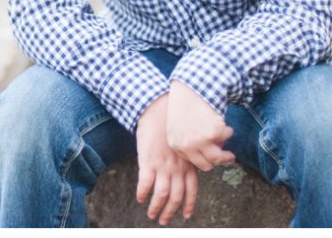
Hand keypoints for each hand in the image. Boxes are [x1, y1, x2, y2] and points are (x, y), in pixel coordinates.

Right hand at [135, 94, 198, 224]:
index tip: (185, 215)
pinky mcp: (148, 161)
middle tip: (163, 220)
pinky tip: (139, 198)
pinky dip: (143, 193)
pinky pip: (146, 183)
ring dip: (156, 207)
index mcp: (187, 163)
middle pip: (176, 196)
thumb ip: (187, 157)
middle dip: (170, 212)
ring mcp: (162, 165)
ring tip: (151, 214)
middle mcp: (177, 168)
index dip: (188, 204)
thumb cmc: (172, 123)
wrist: (158, 110)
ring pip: (162, 194)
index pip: (191, 190)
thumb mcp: (186, 141)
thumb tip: (190, 166)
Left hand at [166, 80, 235, 170]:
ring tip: (231, 156)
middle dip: (216, 162)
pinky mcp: (214, 133)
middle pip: (206, 165)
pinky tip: (225, 126)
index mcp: (176, 145)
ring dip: (227, 157)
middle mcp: (187, 145)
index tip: (209, 156)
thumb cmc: (185, 105)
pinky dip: (228, 131)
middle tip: (224, 158)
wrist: (190, 87)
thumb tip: (204, 157)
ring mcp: (201, 141)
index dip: (203, 158)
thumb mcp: (177, 126)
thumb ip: (186, 142)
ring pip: (218, 159)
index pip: (192, 162)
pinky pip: (226, 137)